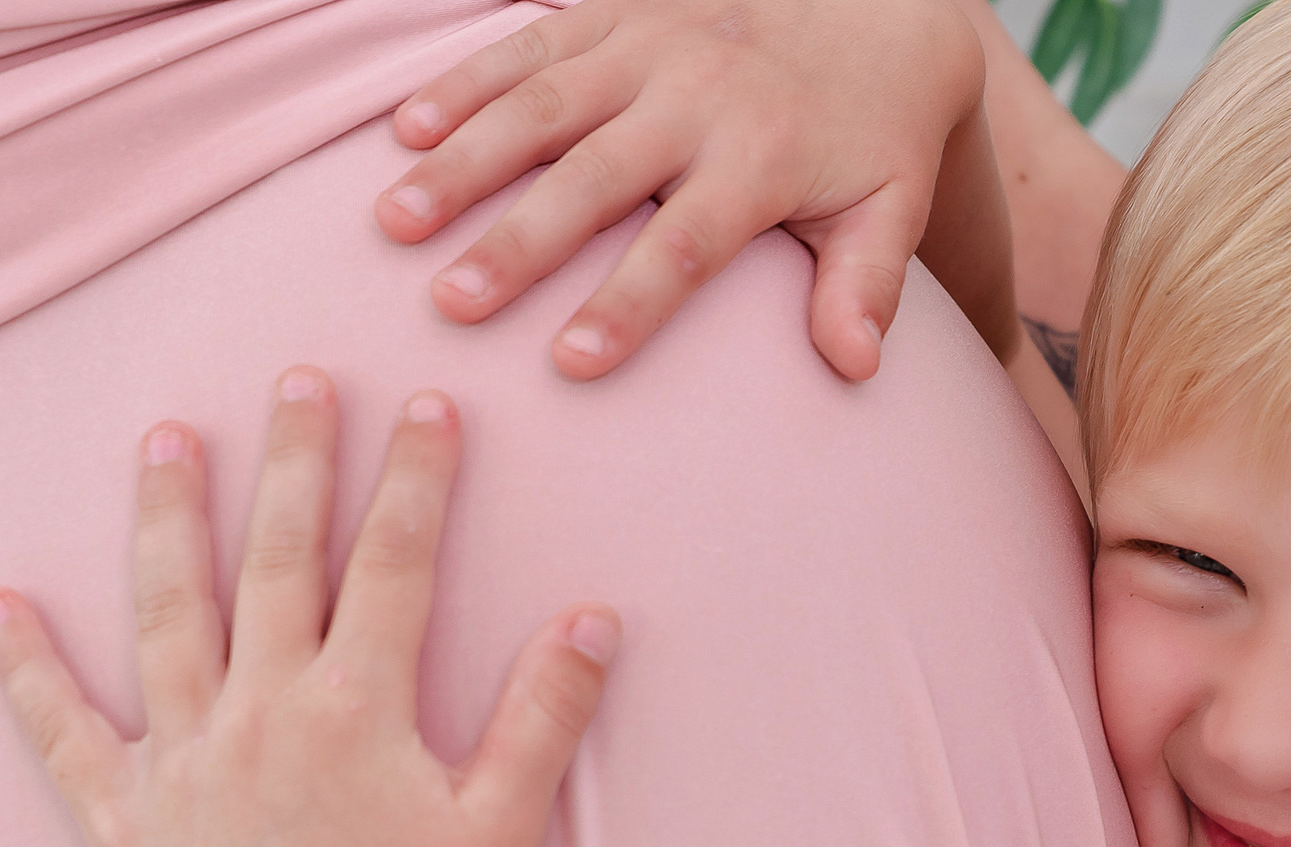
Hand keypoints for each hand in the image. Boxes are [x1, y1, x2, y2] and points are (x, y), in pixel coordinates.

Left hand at [0, 370, 617, 846]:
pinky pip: (63, 734)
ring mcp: (184, 763)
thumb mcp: (502, 826)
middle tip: (301, 383)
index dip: (416, 481)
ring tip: (165, 441)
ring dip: (166, 521)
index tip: (430, 406)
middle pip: (277, 560)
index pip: (394, 565)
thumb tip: (594, 617)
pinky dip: (26, 671)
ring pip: (168, 615)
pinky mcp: (126, 820)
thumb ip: (547, 716)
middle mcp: (261, 715)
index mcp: (356, 711)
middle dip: (294, 463)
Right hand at [377, 0, 989, 381]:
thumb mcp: (893, 208)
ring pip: (542, 104)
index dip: (628, 304)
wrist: (879, 8)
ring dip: (465, 161)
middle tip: (451, 305)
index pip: (686, 245)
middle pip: (594, 177)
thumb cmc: (874, 134)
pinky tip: (406, 129)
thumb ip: (868, 284)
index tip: (571, 363)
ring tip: (397, 222)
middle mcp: (696, 96)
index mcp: (763, 157)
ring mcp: (650, 44)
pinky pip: (530, 42)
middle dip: (519, 242)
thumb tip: (857, 366)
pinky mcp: (616, 8)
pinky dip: (466, 80)